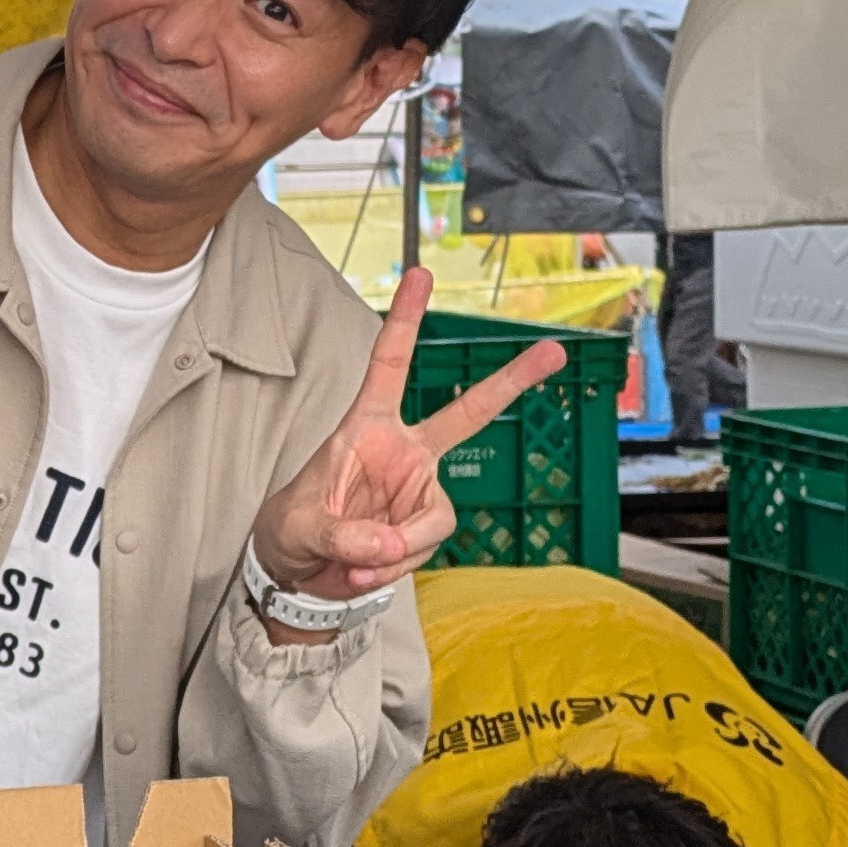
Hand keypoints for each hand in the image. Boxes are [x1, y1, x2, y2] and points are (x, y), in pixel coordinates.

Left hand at [245, 270, 562, 622]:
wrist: (297, 572)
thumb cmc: (292, 529)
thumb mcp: (302, 529)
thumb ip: (345, 537)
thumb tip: (391, 545)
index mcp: (366, 427)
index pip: (389, 365)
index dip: (406, 320)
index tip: (423, 273)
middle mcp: (403, 452)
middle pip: (466, 414)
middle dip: (511, 383)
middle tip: (554, 350)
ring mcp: (419, 491)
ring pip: (435, 518)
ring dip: (395, 550)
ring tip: (354, 562)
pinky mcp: (423, 528)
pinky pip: (423, 549)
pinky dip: (392, 567)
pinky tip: (363, 570)